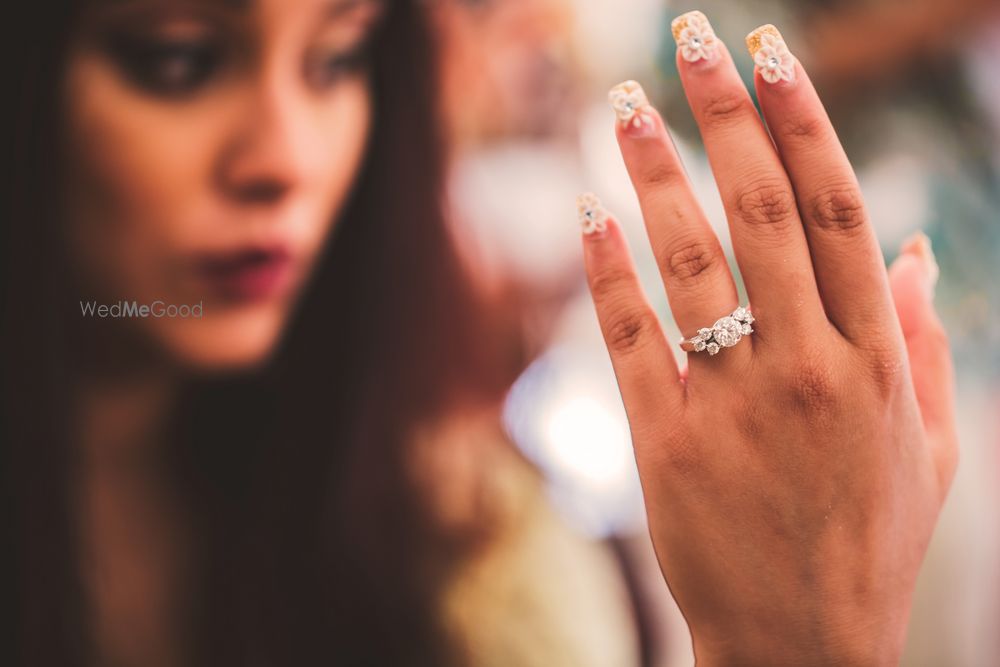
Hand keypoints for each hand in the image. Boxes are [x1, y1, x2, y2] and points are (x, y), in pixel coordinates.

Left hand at [579, 15, 956, 665]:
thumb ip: (924, 343)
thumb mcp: (929, 447)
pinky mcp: (666, 446)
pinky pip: (630, 339)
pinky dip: (606, 271)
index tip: (768, 51)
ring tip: (624, 107)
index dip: (802, 120)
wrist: (804, 643)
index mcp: (876, 360)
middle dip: (724, 113)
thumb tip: (912, 248)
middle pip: (766, 210)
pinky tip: (586, 214)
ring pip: (692, 260)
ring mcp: (734, 407)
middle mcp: (809, 369)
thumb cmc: (867, 539)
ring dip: (655, 173)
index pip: (839, 208)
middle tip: (686, 37)